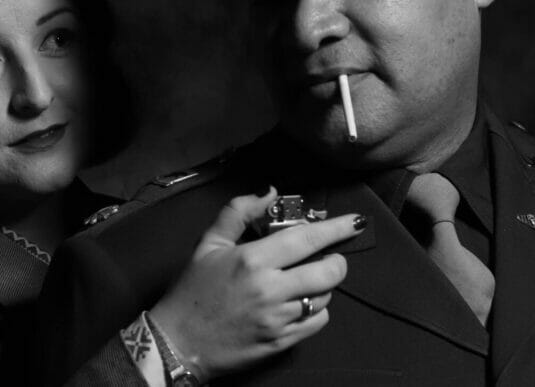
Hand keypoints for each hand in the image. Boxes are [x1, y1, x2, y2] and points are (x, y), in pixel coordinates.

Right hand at [148, 188, 364, 381]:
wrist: (179, 341)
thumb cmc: (193, 289)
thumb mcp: (208, 244)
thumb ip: (238, 213)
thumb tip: (269, 192)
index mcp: (252, 260)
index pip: (306, 239)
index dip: (336, 228)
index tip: (355, 222)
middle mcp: (270, 289)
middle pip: (328, 272)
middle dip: (335, 261)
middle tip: (327, 258)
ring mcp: (278, 319)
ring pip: (324, 298)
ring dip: (322, 286)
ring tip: (304, 281)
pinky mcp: (281, 342)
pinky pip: (316, 323)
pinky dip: (316, 310)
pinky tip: (299, 304)